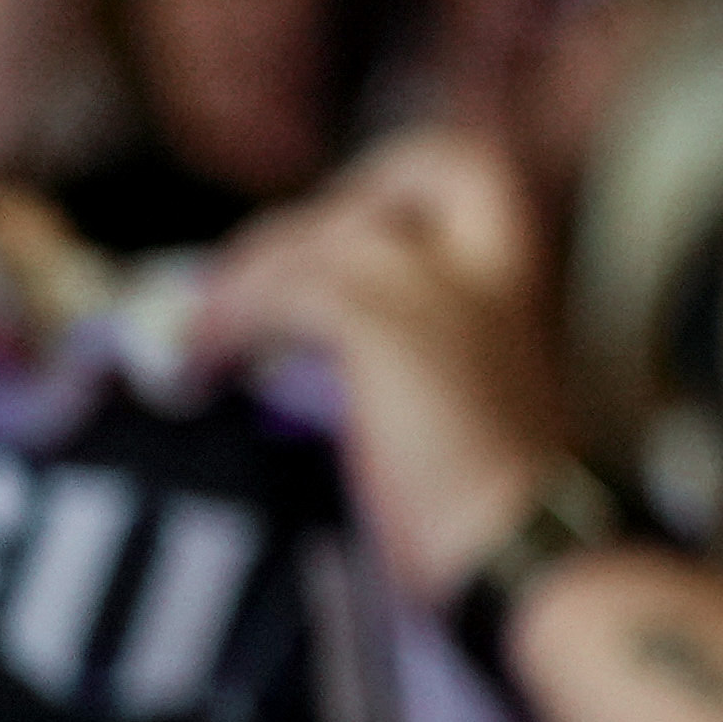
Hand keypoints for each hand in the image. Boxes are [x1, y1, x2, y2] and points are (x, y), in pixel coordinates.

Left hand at [183, 130, 588, 598]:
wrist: (519, 553)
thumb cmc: (490, 512)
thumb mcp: (461, 404)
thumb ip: (410, 354)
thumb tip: (297, 348)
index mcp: (515, 287)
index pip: (468, 167)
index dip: (389, 180)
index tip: (329, 234)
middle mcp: (487, 271)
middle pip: (402, 170)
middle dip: (306, 224)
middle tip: (246, 292)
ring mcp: (441, 292)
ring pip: (324, 232)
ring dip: (249, 277)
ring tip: (204, 336)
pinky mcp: (386, 330)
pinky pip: (284, 290)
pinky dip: (229, 320)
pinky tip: (202, 367)